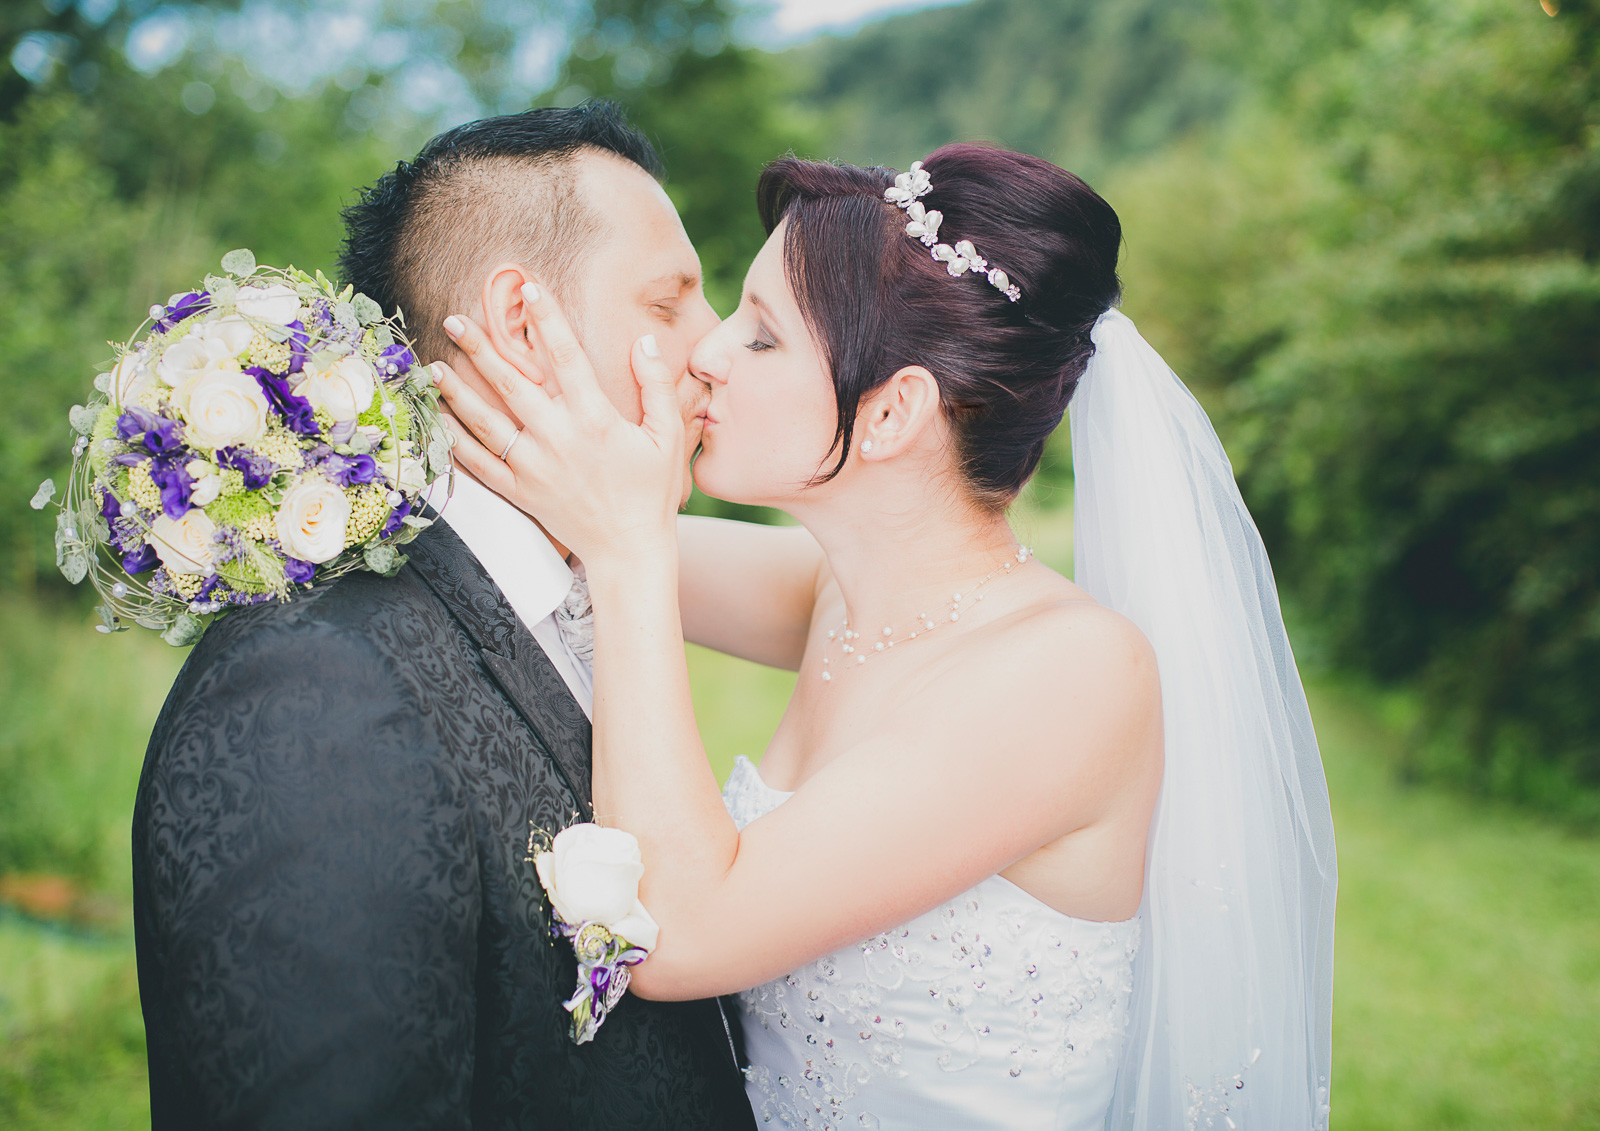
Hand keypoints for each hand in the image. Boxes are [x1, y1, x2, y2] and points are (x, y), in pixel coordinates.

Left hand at [435, 282, 685, 564]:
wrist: (630, 551)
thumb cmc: (651, 492)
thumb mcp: (668, 437)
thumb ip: (657, 387)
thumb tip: (645, 341)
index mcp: (596, 421)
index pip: (566, 357)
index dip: (547, 319)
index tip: (528, 288)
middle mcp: (560, 441)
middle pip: (512, 384)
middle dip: (482, 348)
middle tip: (457, 318)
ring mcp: (535, 469)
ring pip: (486, 423)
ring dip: (458, 392)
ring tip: (434, 366)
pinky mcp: (521, 493)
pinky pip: (479, 465)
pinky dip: (455, 443)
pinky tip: (438, 421)